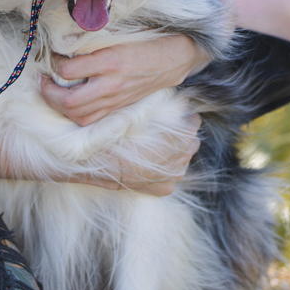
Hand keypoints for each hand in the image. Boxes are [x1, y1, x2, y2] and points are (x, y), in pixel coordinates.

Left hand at [39, 35, 208, 126]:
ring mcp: (115, 99)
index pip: (68, 69)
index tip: (51, 56)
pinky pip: (90, 119)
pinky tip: (67, 103)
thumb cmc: (145, 43)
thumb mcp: (119, 35)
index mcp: (110, 61)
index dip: (53, 64)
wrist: (173, 60)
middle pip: (68, 101)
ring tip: (51, 92)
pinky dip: (73, 114)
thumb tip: (63, 42)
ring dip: (57, 106)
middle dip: (48, 92)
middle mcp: (111, 84)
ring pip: (77, 114)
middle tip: (42, 80)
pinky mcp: (117, 108)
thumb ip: (92, 41)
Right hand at [78, 114, 201, 195]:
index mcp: (177, 141)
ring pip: (184, 161)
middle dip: (184, 136)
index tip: (181, 114)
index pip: (193, 125)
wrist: (96, 163)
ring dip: (177, 153)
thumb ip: (164, 109)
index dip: (187, 118)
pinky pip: (173, 176)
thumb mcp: (137, 115)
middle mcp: (179, 161)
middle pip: (192, 143)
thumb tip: (183, 100)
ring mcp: (172, 177)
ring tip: (161, 147)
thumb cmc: (115, 135)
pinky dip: (168, 168)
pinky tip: (155, 162)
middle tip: (171, 130)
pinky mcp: (164, 189)